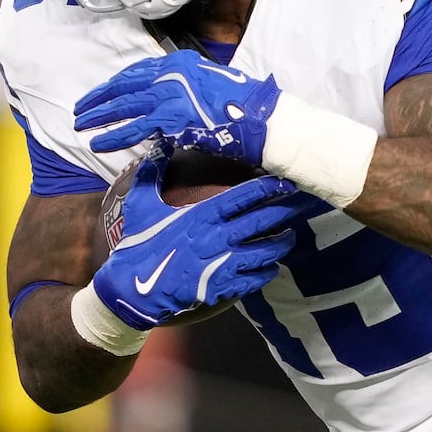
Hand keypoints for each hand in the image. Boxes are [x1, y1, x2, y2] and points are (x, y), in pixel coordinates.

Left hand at [74, 50, 282, 161]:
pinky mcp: (172, 119)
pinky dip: (114, 136)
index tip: (101, 94)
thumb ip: (184, 87)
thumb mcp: (209, 82)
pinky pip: (135, 129)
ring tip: (81, 125)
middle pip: (124, 86)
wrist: (260, 117)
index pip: (137, 71)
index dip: (115, 85)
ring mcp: (170, 95)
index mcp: (179, 63)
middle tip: (80, 109)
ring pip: (124, 106)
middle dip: (99, 99)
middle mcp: (171, 74)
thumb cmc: (241, 104)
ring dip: (99, 117)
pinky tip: (99, 143)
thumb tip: (166, 102)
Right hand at [92, 156, 298, 328]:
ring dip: (281, 243)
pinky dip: (267, 272)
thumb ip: (153, 172)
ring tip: (289, 237)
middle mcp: (217, 237)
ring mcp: (222, 263)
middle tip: (298, 205)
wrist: (134, 287)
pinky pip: (254, 279)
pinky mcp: (221, 286)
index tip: (283, 182)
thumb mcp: (141, 203)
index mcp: (202, 214)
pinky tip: (272, 267)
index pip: (244, 197)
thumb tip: (158, 144)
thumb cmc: (138, 243)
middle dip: (283, 211)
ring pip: (264, 251)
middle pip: (262, 221)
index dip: (268, 187)